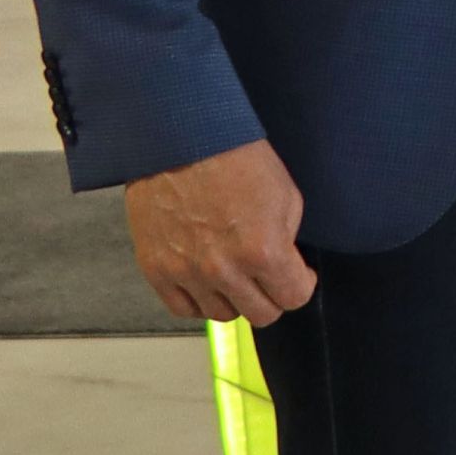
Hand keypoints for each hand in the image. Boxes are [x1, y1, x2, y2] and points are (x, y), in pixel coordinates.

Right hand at [126, 137, 315, 324]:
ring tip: (236, 274)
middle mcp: (223, 269)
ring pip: (221, 314)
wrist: (182, 140)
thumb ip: (287, 242)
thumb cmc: (237, 160)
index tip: (296, 275)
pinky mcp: (155, 268)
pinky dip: (198, 300)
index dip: (300, 285)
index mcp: (263, 251)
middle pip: (260, 314)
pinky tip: (208, 281)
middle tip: (268, 277)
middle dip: (272, 296)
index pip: (294, 298)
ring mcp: (186, 272)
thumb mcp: (286, 198)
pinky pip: (182, 308)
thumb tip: (285, 268)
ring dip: (234, 299)